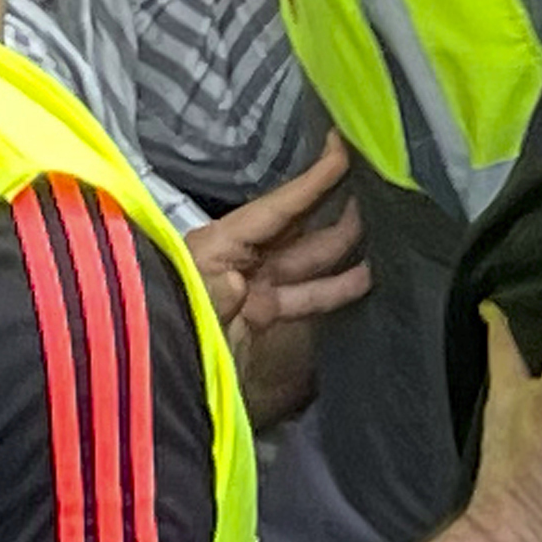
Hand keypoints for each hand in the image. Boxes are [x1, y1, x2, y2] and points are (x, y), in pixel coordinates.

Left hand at [182, 137, 372, 432]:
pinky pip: (304, 296)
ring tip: (384, 228)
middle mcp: (237, 261)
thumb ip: (212, 298)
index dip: (310, 181)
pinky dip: (333, 287)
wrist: (157, 393)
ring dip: (341, 246)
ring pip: (306, 260)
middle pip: (294, 227)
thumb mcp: (186, 315)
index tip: (342, 149)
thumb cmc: (166, 340)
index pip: (273, 209)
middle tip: (375, 182)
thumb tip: (238, 282)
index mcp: (215, 249)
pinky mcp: (262, 319)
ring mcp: (252, 291)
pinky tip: (365, 278)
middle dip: (332, 204)